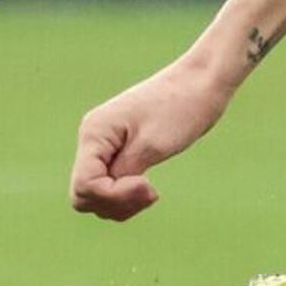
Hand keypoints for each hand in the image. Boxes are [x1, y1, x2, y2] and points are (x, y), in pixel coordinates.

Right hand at [70, 56, 234, 220]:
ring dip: (122, 203)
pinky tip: (149, 191)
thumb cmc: (182, 108)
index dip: (113, 196)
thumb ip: (123, 173)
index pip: (84, 185)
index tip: (147, 184)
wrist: (201, 82)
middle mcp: (92, 139)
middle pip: (84, 194)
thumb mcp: (152, 146)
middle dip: (116, 203)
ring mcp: (103, 146)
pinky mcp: (118, 152)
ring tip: (152, 194)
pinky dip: (126, 196)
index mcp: (95, 133)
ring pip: (96, 194)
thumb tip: (101, 194)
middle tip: (151, 193)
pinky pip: (110, 186)